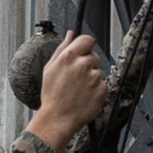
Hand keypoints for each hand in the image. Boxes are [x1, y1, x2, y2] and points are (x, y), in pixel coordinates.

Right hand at [27, 32, 107, 149]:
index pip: (87, 39)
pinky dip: (96, 89)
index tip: (83, 52)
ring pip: (98, 71)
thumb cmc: (52, 95)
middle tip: (76, 78)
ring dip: (92, 78)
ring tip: (78, 89)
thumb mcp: (50, 68)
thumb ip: (62, 48)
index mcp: (69, 56)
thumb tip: (70, 34)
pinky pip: (103, 84)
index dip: (85, 46)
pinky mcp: (103, 90)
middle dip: (87, 64)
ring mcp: (94, 77)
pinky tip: (85, 96)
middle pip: (94, 56)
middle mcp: (83, 64)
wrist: (57, 119)